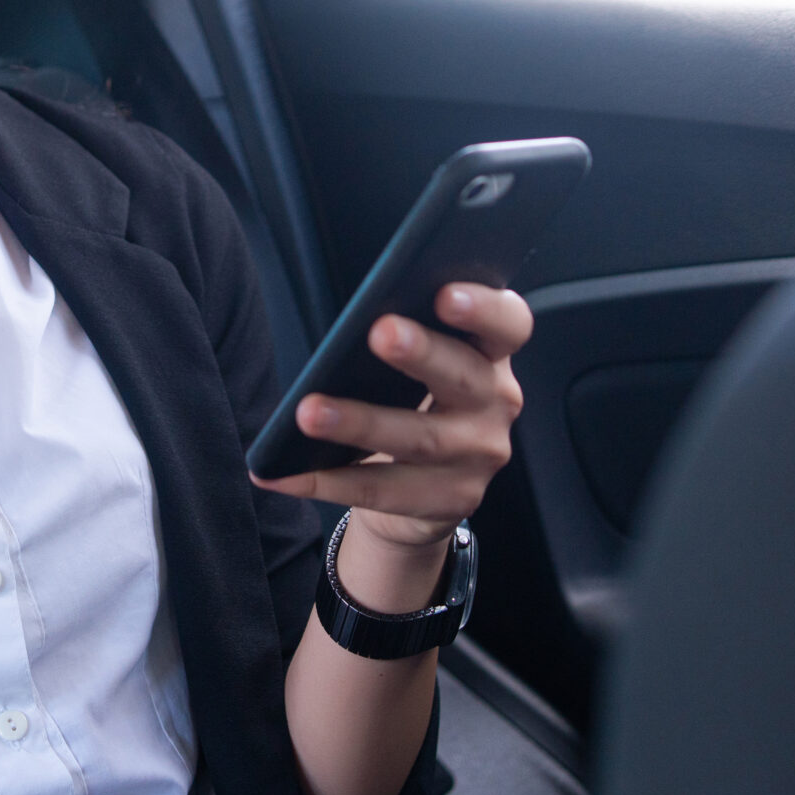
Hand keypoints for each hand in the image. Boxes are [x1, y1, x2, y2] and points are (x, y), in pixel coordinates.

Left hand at [251, 283, 530, 556]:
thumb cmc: (413, 401)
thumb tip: (354, 321)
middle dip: (421, 353)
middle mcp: (496, 401)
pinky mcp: (453, 500)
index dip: (483, 308)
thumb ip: (406, 335)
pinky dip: (329, 481)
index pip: (508, 324)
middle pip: (463, 376)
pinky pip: (385, 491)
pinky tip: (287, 473)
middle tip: (380, 332)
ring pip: (419, 438)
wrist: (424, 489)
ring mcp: (480, 455)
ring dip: (360, 423)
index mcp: (491, 353)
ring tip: (309, 412)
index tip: (445, 293)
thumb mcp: (421, 364)